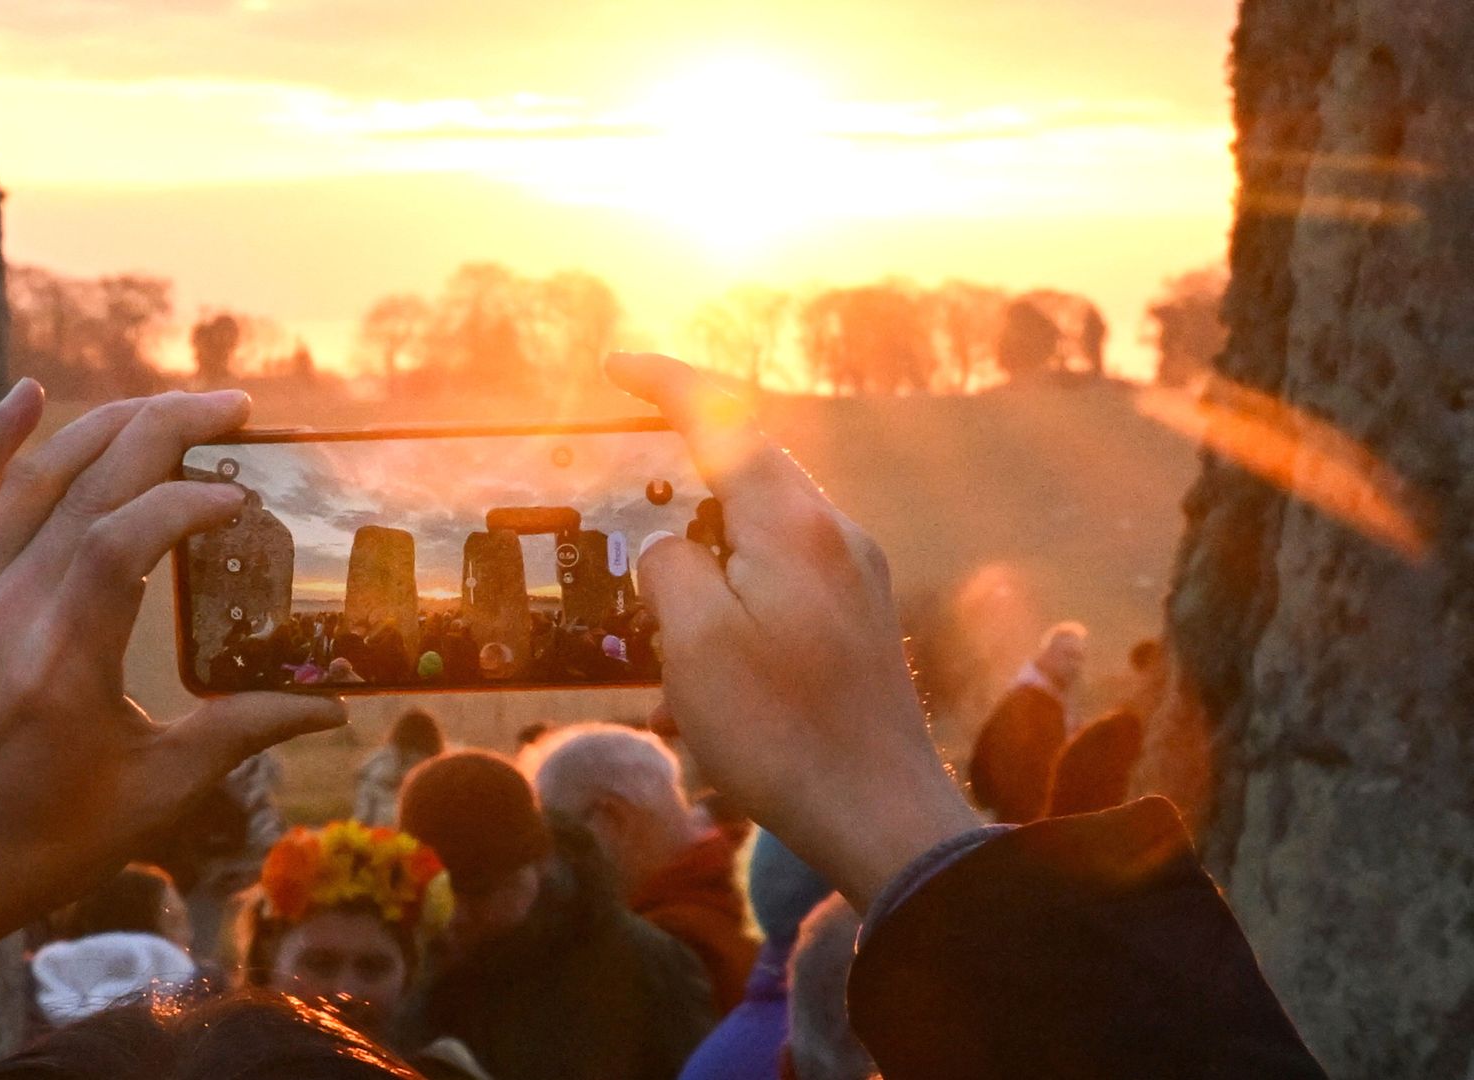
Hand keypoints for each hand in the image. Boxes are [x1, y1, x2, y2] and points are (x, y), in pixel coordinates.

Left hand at [0, 382, 344, 987]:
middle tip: (234, 408)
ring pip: (32, 476)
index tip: (244, 499)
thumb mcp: (153, 795)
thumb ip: (240, 734)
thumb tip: (330, 709)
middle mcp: (2, 613)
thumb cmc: (41, 844)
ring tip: (171, 404)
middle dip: (167, 429)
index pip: (126, 537)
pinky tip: (27, 392)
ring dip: (105, 425)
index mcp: (59, 662)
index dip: (191, 502)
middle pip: (87, 483)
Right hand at [609, 353, 980, 914]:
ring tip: (662, 600)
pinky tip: (708, 651)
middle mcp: (837, 535)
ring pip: (765, 525)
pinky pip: (785, 573)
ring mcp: (857, 577)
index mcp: (796, 525)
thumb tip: (670, 544)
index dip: (667, 381)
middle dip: (684, 461)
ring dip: (707, 543)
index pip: (726, 418)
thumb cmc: (785, 733)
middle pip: (751, 464)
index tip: (615, 366)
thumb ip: (669, 567)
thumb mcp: (694, 644)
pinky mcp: (859, 622)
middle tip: (626, 475)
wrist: (882, 818)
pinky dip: (735, 586)